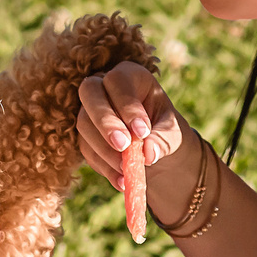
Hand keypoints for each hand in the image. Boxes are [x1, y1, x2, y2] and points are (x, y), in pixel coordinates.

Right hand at [76, 61, 187, 191]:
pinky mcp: (83, 135)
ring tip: (128, 169)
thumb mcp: (172, 133)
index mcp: (129, 76)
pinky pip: (85, 149)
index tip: (142, 131)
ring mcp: (89, 110)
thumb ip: (163, 140)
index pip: (118, 81)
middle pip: (89, 92)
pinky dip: (104, 167)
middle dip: (105, 121)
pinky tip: (122, 181)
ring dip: (104, 149)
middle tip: (124, 147)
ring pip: (84, 123)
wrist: (153, 146)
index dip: (127, 105)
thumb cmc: (164, 129)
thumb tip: (149, 154)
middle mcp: (103, 86)